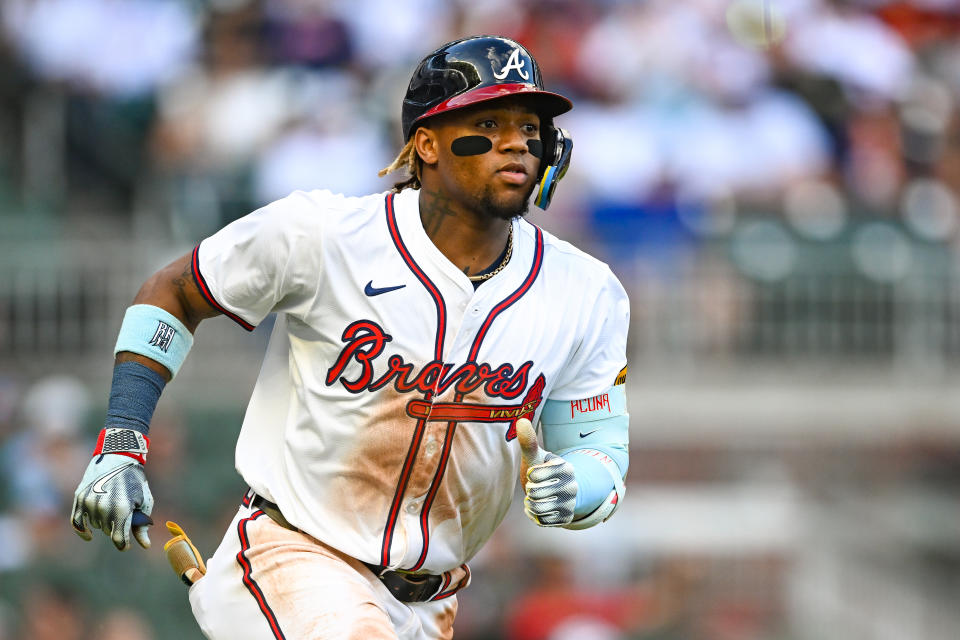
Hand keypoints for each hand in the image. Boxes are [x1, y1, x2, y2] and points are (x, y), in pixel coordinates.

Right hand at [70, 428, 153, 550]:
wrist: (118, 457)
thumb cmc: (135, 481)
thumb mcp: (144, 501)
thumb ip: (142, 525)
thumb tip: (145, 546)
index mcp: (122, 509)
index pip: (119, 538)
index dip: (123, 544)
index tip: (125, 545)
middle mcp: (103, 507)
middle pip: (108, 531)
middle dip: (117, 526)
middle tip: (125, 510)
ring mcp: (89, 502)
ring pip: (96, 525)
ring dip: (104, 522)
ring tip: (114, 505)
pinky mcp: (80, 498)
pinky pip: (76, 522)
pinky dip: (82, 531)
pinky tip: (89, 536)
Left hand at [516, 418, 576, 526]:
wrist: (554, 489)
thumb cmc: (541, 469)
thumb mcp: (535, 456)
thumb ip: (528, 441)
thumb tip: (521, 420)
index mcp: (566, 467)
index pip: (536, 474)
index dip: (531, 474)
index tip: (536, 472)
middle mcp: (572, 486)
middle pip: (535, 492)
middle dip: (530, 489)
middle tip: (534, 486)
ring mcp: (570, 503)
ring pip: (539, 508)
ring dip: (531, 503)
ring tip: (534, 497)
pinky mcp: (566, 518)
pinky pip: (542, 521)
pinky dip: (534, 515)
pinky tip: (537, 508)